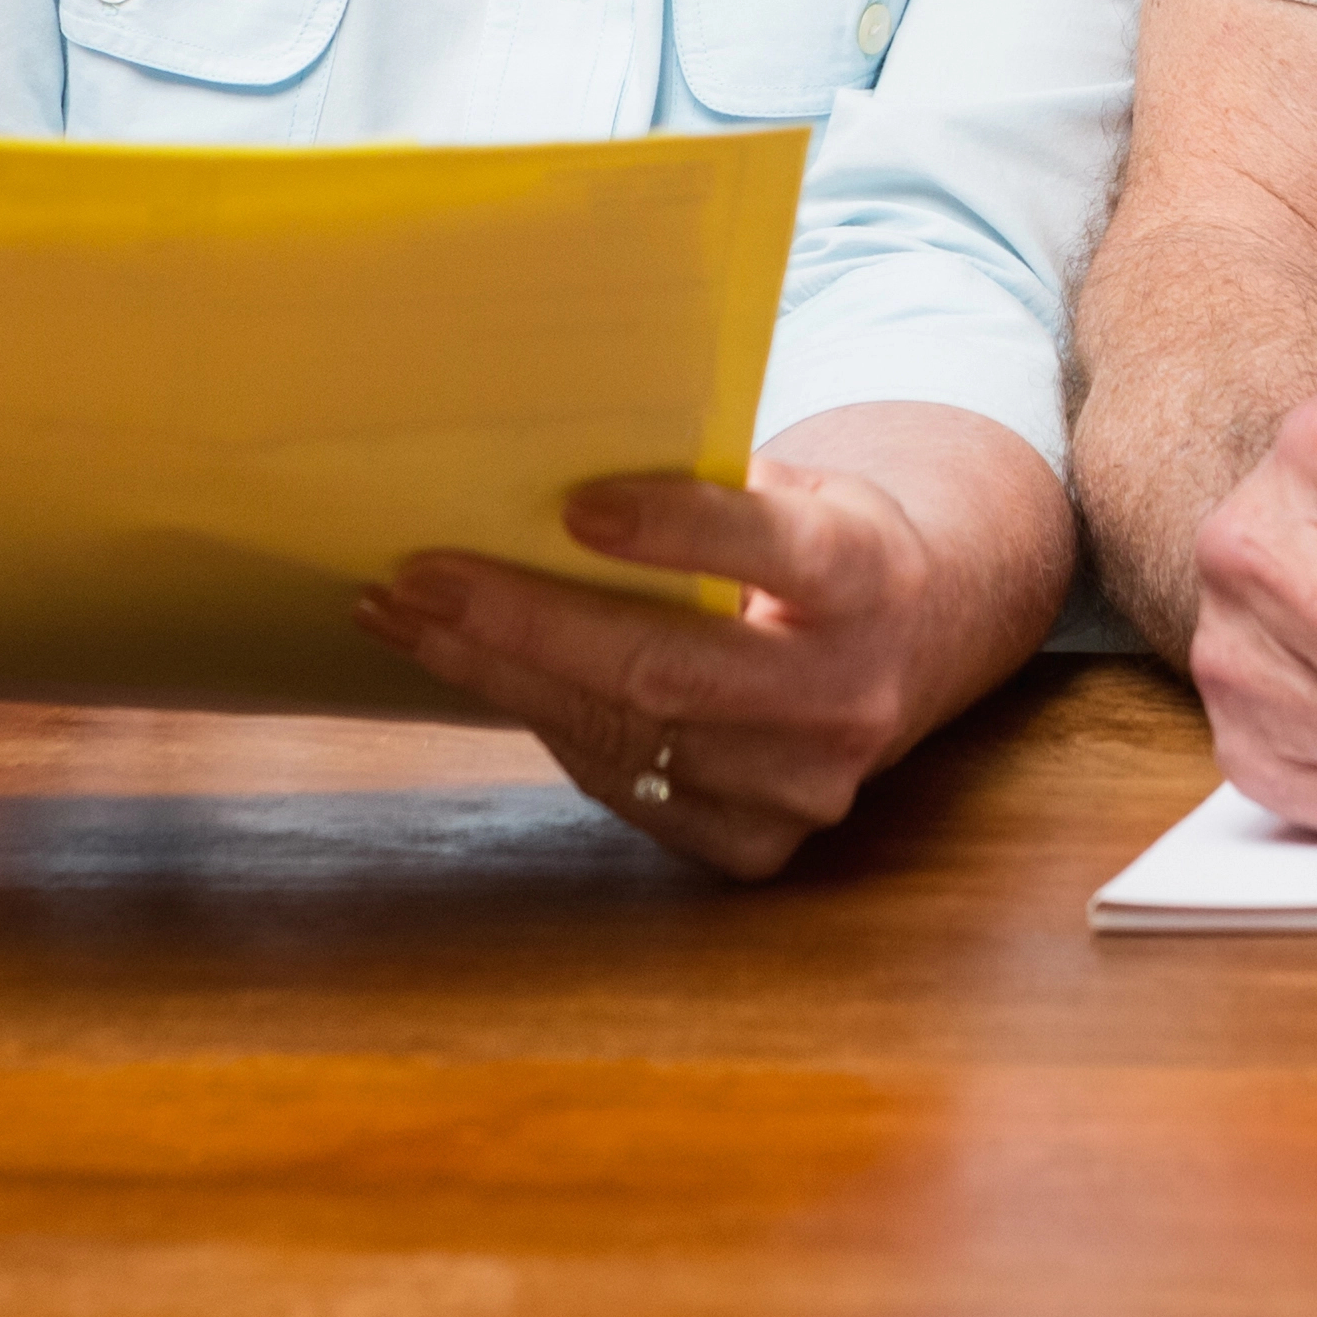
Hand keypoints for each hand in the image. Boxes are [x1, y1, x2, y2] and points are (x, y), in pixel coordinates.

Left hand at [353, 404, 1065, 880]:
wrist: (909, 648)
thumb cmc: (818, 543)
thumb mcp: (797, 486)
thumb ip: (709, 484)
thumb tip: (545, 471)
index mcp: (869, 576)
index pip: (776, 551)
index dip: (678, 531)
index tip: (574, 506)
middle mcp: (848, 695)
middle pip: (671, 669)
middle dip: (527, 622)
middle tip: (420, 578)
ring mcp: (806, 786)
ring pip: (628, 738)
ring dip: (501, 676)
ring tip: (406, 618)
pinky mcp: (760, 845)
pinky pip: (624, 788)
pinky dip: (545, 725)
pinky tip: (479, 674)